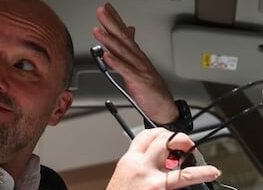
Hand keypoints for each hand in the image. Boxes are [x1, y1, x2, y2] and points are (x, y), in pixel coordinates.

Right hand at [67, 129, 219, 189]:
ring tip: (213, 172)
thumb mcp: (121, 181)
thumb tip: (157, 168)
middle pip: (168, 144)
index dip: (164, 133)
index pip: (149, 136)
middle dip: (185, 142)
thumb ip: (139, 171)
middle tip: (193, 148)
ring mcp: (155, 187)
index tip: (174, 138)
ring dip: (204, 172)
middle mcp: (143, 170)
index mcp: (130, 162)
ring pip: (186, 173)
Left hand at [93, 3, 177, 123]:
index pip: (124, 34)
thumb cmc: (151, 89)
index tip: (107, 8)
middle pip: (123, 38)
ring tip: (98, 31)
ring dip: (110, 40)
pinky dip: (116, 63)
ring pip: (123, 52)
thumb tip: (128, 36)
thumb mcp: (139, 67)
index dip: (116, 20)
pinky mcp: (138, 81)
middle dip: (111, 23)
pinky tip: (107, 56)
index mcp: (137, 56)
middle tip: (102, 11)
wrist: (164, 107)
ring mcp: (139, 69)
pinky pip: (125, 71)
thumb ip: (130, 52)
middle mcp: (138, 59)